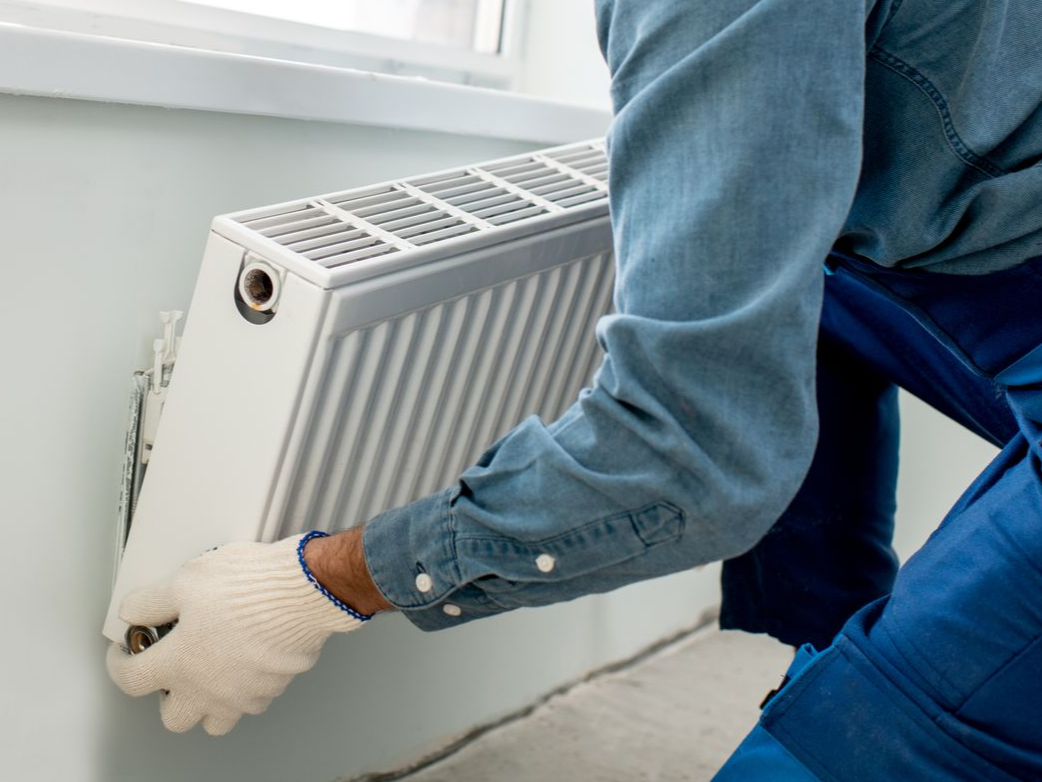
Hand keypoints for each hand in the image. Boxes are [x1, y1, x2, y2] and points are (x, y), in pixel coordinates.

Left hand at [106, 533, 374, 734]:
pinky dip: (245, 687)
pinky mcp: (274, 687)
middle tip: (172, 669)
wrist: (305, 591)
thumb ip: (151, 600)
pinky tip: (246, 660)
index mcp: (178, 664)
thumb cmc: (249, 586)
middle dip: (168, 697)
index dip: (119, 665)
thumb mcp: (187, 579)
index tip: (123, 653)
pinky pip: (253, 700)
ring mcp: (243, 693)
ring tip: (212, 672)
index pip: (130, 680)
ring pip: (218, 720)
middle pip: (175, 719)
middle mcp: (208, 688)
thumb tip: (132, 611)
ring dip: (209, 702)